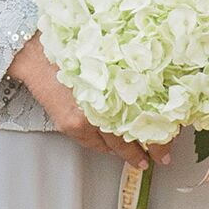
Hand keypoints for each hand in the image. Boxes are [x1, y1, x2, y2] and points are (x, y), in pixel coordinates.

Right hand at [8, 37, 173, 168]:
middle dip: (151, 147)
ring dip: (129, 152)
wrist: (37, 54)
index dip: (161, 132)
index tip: (171, 141)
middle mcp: (106, 102)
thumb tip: (150, 95)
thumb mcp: (109, 59)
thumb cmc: (72, 49)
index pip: (148, 115)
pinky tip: (113, 150)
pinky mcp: (72, 125)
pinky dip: (106, 149)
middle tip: (162, 157)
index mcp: (119, 84)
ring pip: (116, 143)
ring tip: (140, 159)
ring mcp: (89, 116)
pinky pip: (95, 145)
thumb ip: (128, 77)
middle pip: (136, 132)